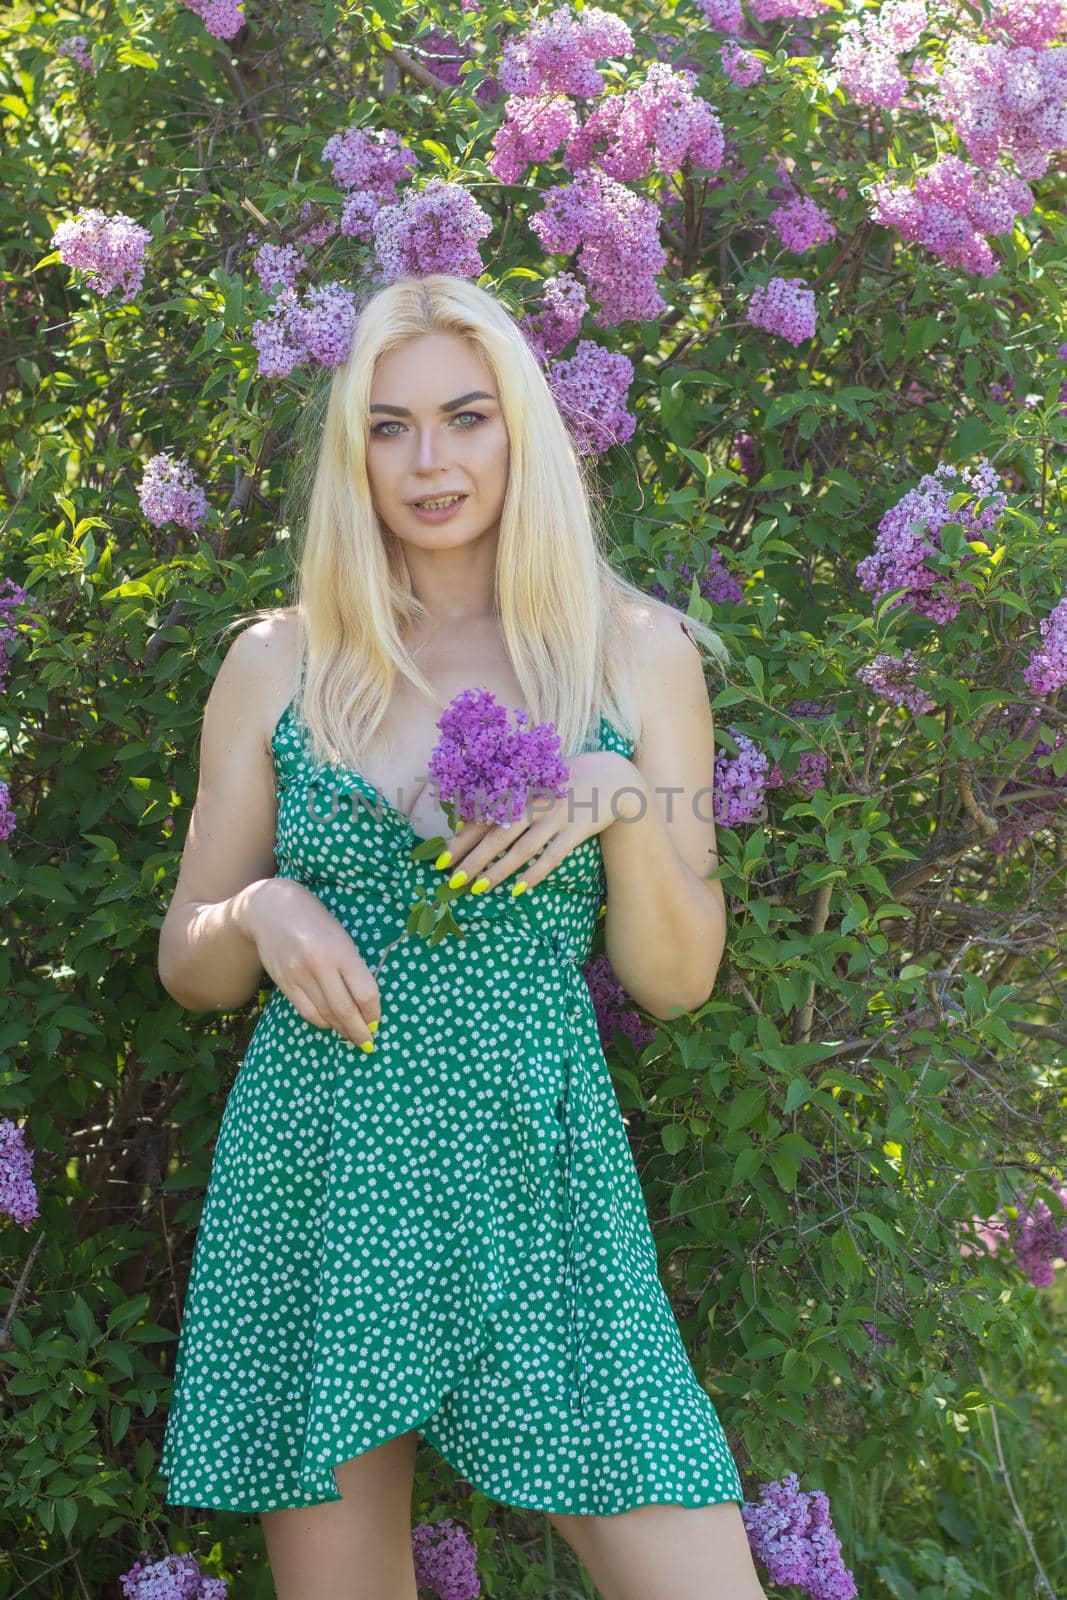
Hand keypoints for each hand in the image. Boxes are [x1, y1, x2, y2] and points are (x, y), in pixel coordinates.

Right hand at [241, 878, 381, 1048]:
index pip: (365, 993)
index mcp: (341, 950)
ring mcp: (299, 975)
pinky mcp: (284, 982)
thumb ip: (353, 967)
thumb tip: (365, 1004)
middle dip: (359, 1031)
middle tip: (368, 1044)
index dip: (373, 1013)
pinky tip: (330, 1023)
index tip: (376, 1022)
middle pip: (345, 1010)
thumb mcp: (342, 936)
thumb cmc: (315, 921)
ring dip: (341, 1030)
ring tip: (351, 1036)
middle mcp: (319, 964)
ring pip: (325, 1014)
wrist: (271, 909)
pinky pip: (306, 1011)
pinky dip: (321, 1022)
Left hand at [431, 751, 641, 894]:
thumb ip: (507, 797)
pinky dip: (534, 873)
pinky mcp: (577, 829)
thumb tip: (469, 819)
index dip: (461, 838)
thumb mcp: (534, 779)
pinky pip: (552, 856)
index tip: (441, 858)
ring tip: (478, 889)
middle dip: (473, 859)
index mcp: (521, 787)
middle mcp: (535, 801)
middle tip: (452, 881)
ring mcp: (556, 816)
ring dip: (498, 871)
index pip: (485, 815)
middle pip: (498, 835)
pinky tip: (518, 889)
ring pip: (522, 849)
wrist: (612, 777)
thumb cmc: (564, 780)